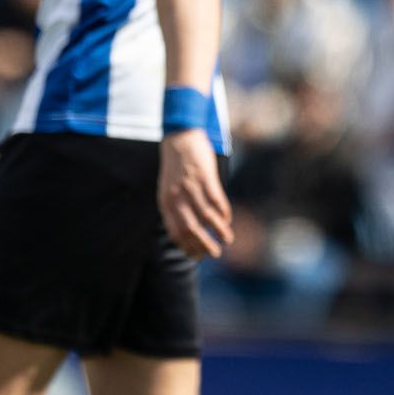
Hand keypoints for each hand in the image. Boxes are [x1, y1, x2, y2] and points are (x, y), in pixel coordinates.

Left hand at [159, 130, 233, 258]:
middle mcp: (178, 198)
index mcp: (166, 203)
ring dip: (218, 231)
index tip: (198, 256)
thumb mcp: (167, 189)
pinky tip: (227, 219)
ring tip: (227, 240)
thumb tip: (186, 229)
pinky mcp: (206, 177)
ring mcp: (192, 187)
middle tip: (214, 254)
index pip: (176, 233)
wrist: (180, 137)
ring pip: (207, 217)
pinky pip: (217, 200)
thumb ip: (174, 207)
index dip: (188, 248)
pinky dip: (223, 213)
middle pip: (192, 229)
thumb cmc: (175, 165)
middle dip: (204, 245)